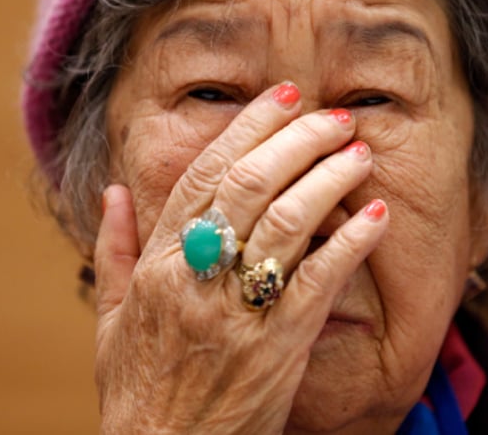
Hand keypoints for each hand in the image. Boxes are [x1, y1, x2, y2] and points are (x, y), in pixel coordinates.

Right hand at [93, 83, 388, 433]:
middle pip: (252, 186)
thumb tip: (112, 193)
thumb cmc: (139, 390)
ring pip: (289, 223)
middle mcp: (197, 278)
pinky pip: (321, 282)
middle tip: (334, 116)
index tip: (284, 97)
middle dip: (298, 141)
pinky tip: (376, 215)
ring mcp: (239, 311)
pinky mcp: (279, 346)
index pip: (206, 175)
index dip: (248, 129)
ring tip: (359, 152)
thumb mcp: (112, 321)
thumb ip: (116, 251)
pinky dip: (351, 242)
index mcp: (159, 265)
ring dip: (329, 179)